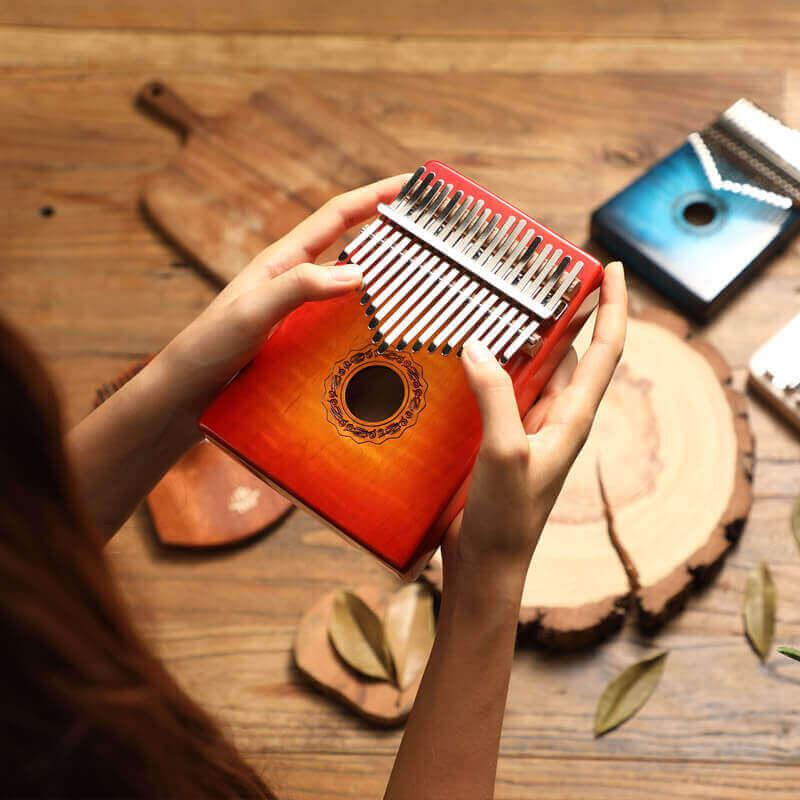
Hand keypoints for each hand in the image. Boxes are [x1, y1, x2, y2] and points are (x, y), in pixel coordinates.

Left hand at [158, 174, 409, 427]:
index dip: (376, 196)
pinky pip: (344, 329)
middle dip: (392, 240)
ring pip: (353, 293)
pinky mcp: (301, 345)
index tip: (413, 184)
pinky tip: (390, 347)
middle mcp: (296, 283)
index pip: (338, 216)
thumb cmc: (207, 348)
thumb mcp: (251, 313)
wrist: (183, 396)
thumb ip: (298, 288)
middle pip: (353, 250)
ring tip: (425, 297)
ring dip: (385, 290)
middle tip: (435, 245)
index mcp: (283, 261)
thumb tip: (358, 272)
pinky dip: (369, 330)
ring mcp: (300, 315)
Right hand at [443, 261, 627, 594]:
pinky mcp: (499, 439)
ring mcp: (527, 428)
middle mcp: (556, 418)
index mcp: (573, 418)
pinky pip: (499, 391)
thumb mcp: (505, 453)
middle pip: (568, 353)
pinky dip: (489, 368)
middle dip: (562, 313)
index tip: (611, 268)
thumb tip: (478, 345)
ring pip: (531, 370)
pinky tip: (464, 355)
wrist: (486, 564)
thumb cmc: (508, 518)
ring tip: (500, 301)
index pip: (604, 352)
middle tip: (540, 272)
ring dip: (522, 338)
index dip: (612, 308)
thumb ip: (496, 397)